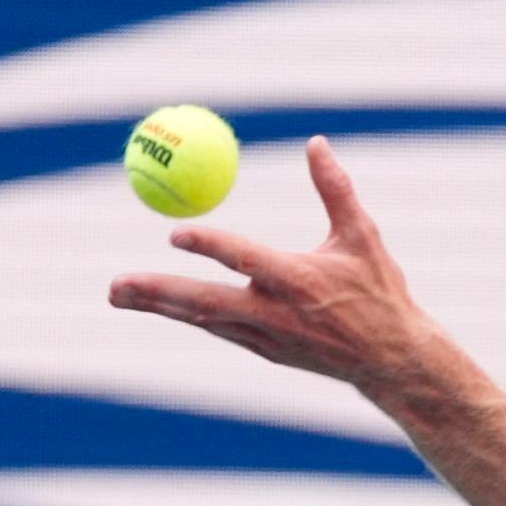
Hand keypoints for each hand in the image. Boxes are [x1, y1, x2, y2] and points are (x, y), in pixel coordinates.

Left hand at [109, 136, 451, 398]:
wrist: (390, 362)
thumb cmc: (379, 292)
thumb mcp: (362, 237)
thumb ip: (335, 190)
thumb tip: (315, 143)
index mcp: (301, 282)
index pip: (247, 261)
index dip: (211, 247)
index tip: (176, 232)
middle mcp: (277, 314)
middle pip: (206, 304)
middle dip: (159, 293)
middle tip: (115, 284)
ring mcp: (267, 338)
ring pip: (203, 319)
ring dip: (158, 305)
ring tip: (115, 292)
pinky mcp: (264, 350)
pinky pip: (217, 328)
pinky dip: (185, 314)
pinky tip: (155, 302)